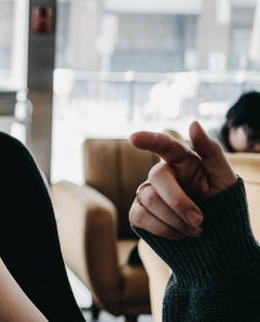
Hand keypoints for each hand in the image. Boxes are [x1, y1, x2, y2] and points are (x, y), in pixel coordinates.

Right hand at [128, 121, 237, 239]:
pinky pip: (140, 217)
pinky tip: (179, 234)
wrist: (215, 236)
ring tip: (195, 231)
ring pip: (149, 199)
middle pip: (158, 177)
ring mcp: (147, 192)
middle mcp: (161, 173)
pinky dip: (163, 230)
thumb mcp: (225, 177)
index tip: (134, 138)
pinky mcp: (138, 212)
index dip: (149, 139)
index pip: (163, 144)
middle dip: (179, 202)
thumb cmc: (221, 202)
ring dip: (176, 220)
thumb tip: (193, 124)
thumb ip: (212, 151)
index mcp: (181, 160)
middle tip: (199, 221)